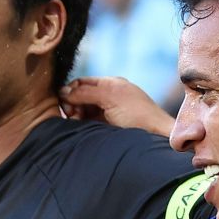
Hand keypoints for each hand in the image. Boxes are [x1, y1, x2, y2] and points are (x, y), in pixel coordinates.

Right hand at [59, 76, 174, 136]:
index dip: (70, 90)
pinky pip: (89, 123)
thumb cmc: (138, 114)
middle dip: (72, 104)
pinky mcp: (108, 127)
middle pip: (80, 96)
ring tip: (76, 123)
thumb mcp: (109, 97)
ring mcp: (108, 112)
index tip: (65, 102)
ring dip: (76, 116)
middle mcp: (108, 96)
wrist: (156, 136)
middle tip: (71, 115)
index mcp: (110, 84)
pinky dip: (82, 125)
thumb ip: (85, 92)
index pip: (82, 82)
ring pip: (83, 111)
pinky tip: (81, 129)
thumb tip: (63, 91)